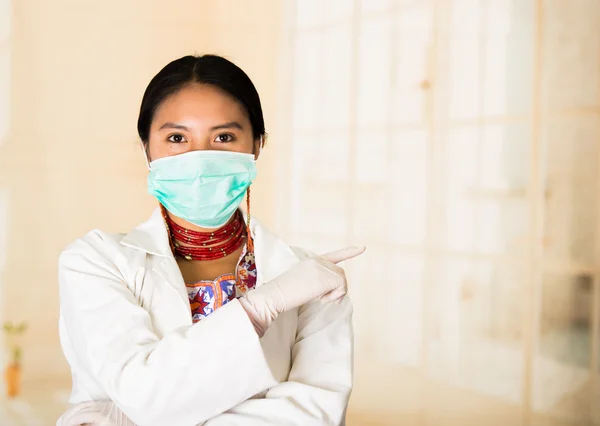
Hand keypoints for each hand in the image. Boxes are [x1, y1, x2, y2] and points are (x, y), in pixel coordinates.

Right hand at [239, 246, 364, 335]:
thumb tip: (336, 288)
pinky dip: (335, 296)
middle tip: (322, 299)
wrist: (274, 295)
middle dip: (336, 289)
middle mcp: (318, 260)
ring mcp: (322, 267)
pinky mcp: (325, 276)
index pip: (335, 255)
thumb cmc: (284, 294)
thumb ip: (319, 280)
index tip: (362, 247)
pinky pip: (342, 287)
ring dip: (335, 293)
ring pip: (342, 280)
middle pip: (340, 274)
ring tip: (320, 299)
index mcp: (312, 260)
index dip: (350, 252)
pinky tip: (321, 299)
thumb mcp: (303, 282)